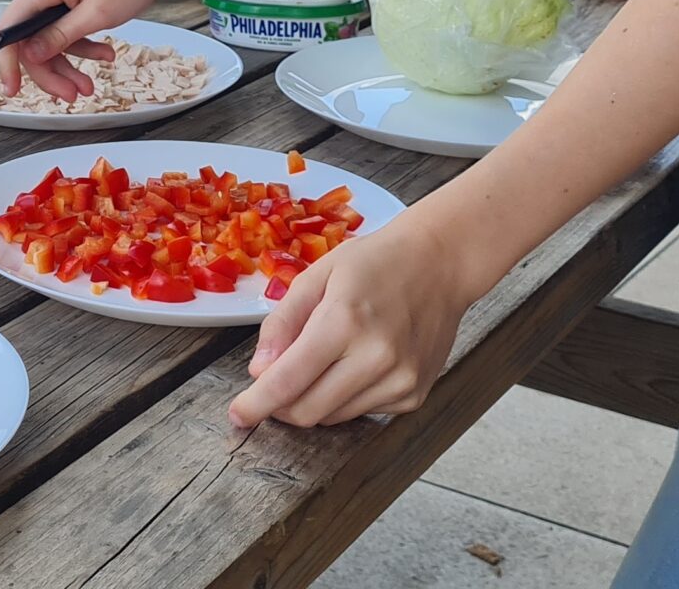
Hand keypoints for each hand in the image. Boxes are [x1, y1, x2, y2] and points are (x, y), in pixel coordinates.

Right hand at [0, 0, 178, 99]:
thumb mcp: (97, 14)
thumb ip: (61, 36)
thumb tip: (29, 56)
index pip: (8, 30)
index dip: (7, 63)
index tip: (12, 91)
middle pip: (29, 41)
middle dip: (50, 71)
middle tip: (75, 94)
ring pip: (46, 40)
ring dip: (68, 64)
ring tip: (91, 85)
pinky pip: (60, 28)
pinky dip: (79, 46)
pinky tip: (104, 55)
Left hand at [229, 212, 485, 429]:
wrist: (440, 263)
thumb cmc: (375, 262)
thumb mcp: (318, 274)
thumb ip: (283, 321)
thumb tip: (259, 371)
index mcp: (344, 320)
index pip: (288, 381)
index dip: (256, 404)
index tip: (238, 415)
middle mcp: (376, 358)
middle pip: (308, 410)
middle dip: (280, 405)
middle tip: (271, 383)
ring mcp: (400, 381)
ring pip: (333, 417)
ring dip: (313, 400)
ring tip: (321, 360)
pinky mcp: (414, 396)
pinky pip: (362, 412)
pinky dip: (344, 397)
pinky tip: (355, 363)